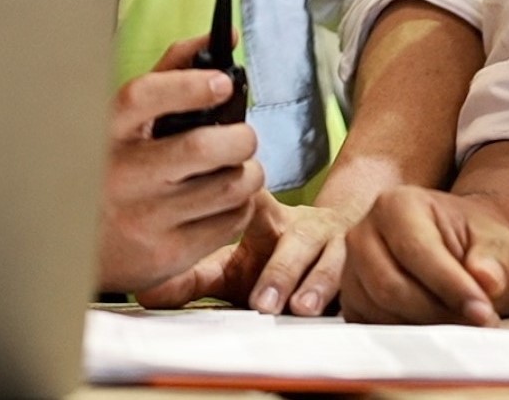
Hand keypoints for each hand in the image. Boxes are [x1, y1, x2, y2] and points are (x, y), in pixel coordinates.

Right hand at [97, 37, 262, 293]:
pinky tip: (225, 200)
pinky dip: (241, 205)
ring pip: (228, 187)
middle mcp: (120, 174)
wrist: (77, 248)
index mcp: (106, 132)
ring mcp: (144, 218)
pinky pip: (230, 222)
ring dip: (249, 173)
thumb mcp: (123, 121)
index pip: (145, 96)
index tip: (222, 84)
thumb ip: (170, 74)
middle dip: (240, 137)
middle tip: (242, 137)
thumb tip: (225, 38)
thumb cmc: (112, 168)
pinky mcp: (167, 254)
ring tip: (238, 168)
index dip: (190, 86)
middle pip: (202, 148)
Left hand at [135, 196, 356, 313]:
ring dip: (317, 284)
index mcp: (270, 216)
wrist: (339, 247)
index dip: (243, 198)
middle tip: (261, 301)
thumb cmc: (275, 258)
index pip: (253, 200)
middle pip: (296, 242)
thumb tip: (146, 293)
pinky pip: (362, 279)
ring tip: (301, 308)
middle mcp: (306, 226)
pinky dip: (351, 295)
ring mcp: (338, 245)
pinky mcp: (362, 268)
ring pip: (333, 261)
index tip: (228, 203)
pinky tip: (341, 310)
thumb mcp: (234, 266)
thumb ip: (196, 277)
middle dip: (280, 272)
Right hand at [337, 187, 508, 324]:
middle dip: (438, 312)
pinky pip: (373, 325)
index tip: (483, 311)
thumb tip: (487, 280)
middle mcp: (363, 232)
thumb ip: (494, 257)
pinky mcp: (351, 297)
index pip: (416, 251)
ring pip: (381, 310)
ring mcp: (351, 267)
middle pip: (391, 286)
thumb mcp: (497, 239)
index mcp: (396, 204)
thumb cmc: (474, 241)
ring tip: (463, 321)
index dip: (451, 286)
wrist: (458, 249)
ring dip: (427, 325)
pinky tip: (438, 324)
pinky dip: (409, 332)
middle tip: (477, 321)